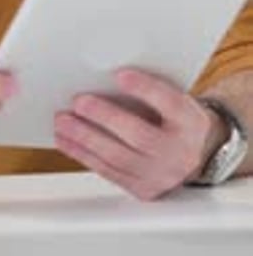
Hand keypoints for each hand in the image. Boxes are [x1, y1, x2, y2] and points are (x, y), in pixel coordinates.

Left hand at [54, 68, 222, 199]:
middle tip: (78, 101)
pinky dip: (83, 155)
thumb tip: (106, 69)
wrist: (197, 154)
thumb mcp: (176, 97)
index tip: (119, 74)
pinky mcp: (143, 189)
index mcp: (190, 121)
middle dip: (105, 117)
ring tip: (62, 120)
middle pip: (139, 135)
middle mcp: (179, 152)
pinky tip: (66, 140)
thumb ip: (150, 87)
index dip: (145, 88)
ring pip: (118, 157)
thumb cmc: (176, 117)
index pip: (170, 103)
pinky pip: (109, 172)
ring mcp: (161, 175)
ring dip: (84, 138)